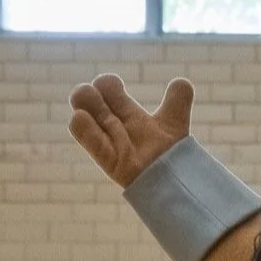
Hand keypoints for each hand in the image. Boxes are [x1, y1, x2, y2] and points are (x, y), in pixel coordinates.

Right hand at [67, 74, 195, 186]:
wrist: (175, 179)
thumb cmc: (174, 152)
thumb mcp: (175, 120)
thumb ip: (178, 100)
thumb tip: (181, 82)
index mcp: (129, 114)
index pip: (109, 91)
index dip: (108, 85)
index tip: (115, 85)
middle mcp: (115, 126)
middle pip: (91, 101)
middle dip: (88, 94)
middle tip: (97, 92)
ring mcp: (110, 143)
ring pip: (84, 117)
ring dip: (83, 104)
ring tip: (83, 101)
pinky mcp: (109, 161)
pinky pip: (89, 142)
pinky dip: (82, 128)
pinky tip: (79, 116)